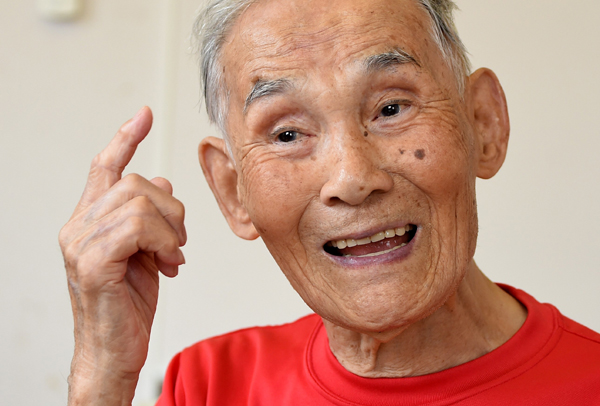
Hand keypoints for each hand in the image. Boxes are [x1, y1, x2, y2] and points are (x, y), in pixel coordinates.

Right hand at [59, 107, 185, 404]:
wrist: (116, 351)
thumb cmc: (129, 305)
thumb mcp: (147, 252)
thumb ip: (150, 218)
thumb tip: (163, 182)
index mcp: (90, 220)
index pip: (106, 168)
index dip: (126, 138)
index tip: (144, 114)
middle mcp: (78, 226)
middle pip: (137, 183)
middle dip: (171, 210)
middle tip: (176, 244)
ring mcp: (80, 243)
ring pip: (141, 201)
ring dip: (171, 230)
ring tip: (171, 257)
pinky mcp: (92, 262)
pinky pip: (139, 227)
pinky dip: (164, 243)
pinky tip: (167, 265)